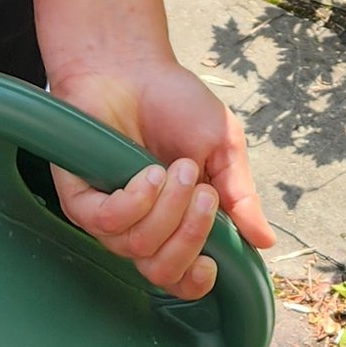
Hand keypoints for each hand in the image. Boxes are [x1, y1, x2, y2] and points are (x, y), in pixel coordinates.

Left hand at [45, 52, 271, 300]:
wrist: (131, 65)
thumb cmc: (173, 102)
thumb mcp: (223, 147)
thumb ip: (241, 196)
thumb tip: (265, 242)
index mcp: (177, 221)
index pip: (182, 277)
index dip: (196, 281)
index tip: (214, 262)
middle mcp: (141, 226)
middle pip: (162, 272)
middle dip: (190, 236)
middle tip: (203, 193)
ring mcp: (109, 216)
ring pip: (138, 247)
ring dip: (167, 209)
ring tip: (177, 166)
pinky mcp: (80, 198)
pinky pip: (107, 224)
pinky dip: (136, 201)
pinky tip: (148, 173)